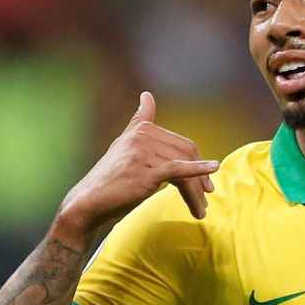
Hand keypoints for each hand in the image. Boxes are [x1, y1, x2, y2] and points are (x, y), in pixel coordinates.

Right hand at [56, 92, 218, 243]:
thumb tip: (147, 95)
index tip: (210, 174)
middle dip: (200, 178)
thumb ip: (139, 121)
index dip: (198, 161)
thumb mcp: (126, 144)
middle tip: (207, 196)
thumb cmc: (112, 177)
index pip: (182, 144)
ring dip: (196, 192)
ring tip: (201, 209)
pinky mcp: (145, 171)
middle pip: (187, 155)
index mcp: (142, 129)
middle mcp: (142, 136)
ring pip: (184, 168)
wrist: (89, 202)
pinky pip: (178, 170)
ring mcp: (143, 152)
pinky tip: (214, 168)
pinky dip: (199, 169)